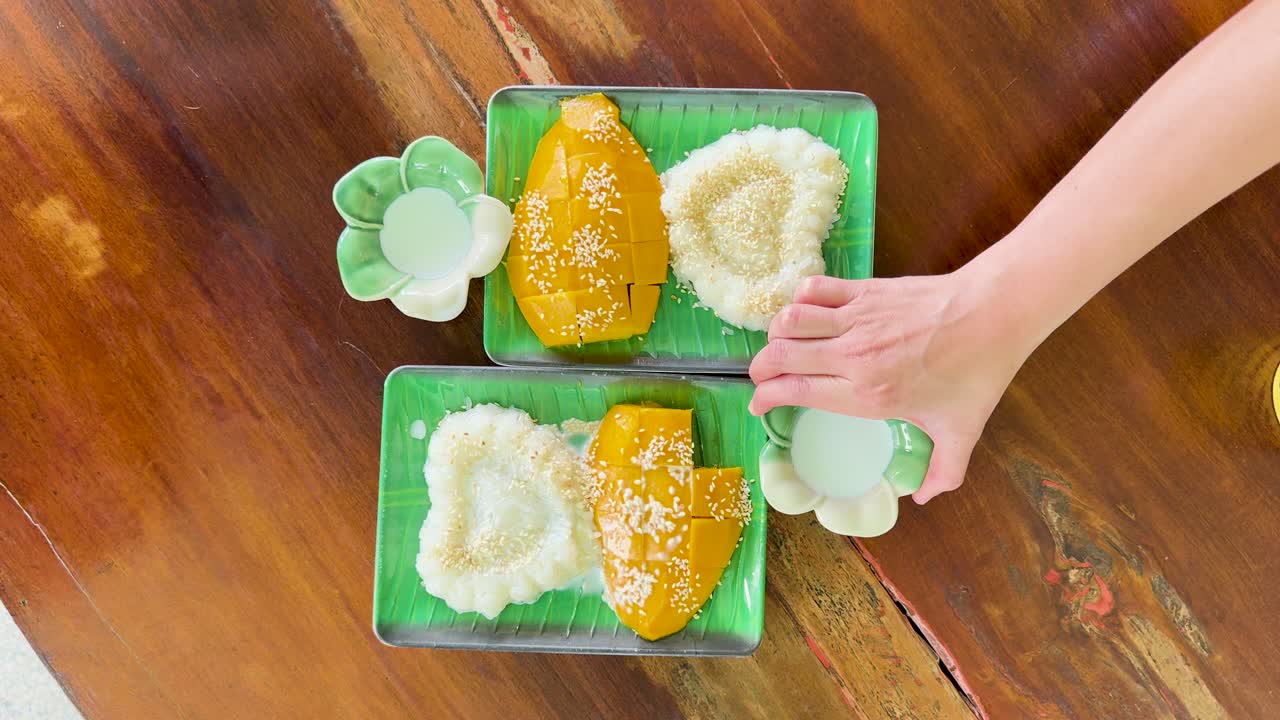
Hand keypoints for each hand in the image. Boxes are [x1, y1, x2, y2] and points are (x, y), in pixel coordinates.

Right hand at [748, 270, 1029, 502]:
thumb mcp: (962, 432)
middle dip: (760, 368)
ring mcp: (857, 319)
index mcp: (868, 395)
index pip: (795, 391)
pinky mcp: (865, 291)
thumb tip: (924, 499)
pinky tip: (806, 312)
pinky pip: (813, 289)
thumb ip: (944, 472)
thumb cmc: (977, 372)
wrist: (994, 313)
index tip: (759, 403)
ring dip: (776, 333)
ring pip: (790, 320)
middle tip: (763, 376)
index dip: (765, 397)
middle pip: (781, 356)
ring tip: (780, 345)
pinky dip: (800, 299)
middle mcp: (854, 357)